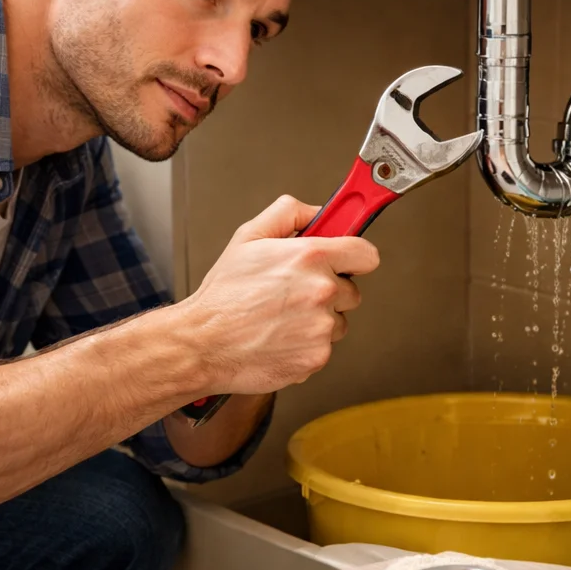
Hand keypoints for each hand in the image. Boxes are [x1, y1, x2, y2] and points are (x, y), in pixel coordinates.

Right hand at [184, 195, 379, 395]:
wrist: (204, 342)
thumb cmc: (223, 294)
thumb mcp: (249, 236)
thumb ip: (288, 213)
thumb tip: (316, 212)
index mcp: (311, 257)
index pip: (366, 254)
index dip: (354, 257)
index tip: (347, 260)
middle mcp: (322, 291)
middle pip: (351, 291)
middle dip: (329, 290)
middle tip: (295, 292)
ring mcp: (321, 327)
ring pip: (338, 321)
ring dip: (318, 319)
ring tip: (282, 316)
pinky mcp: (316, 357)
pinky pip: (324, 347)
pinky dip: (306, 344)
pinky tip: (280, 336)